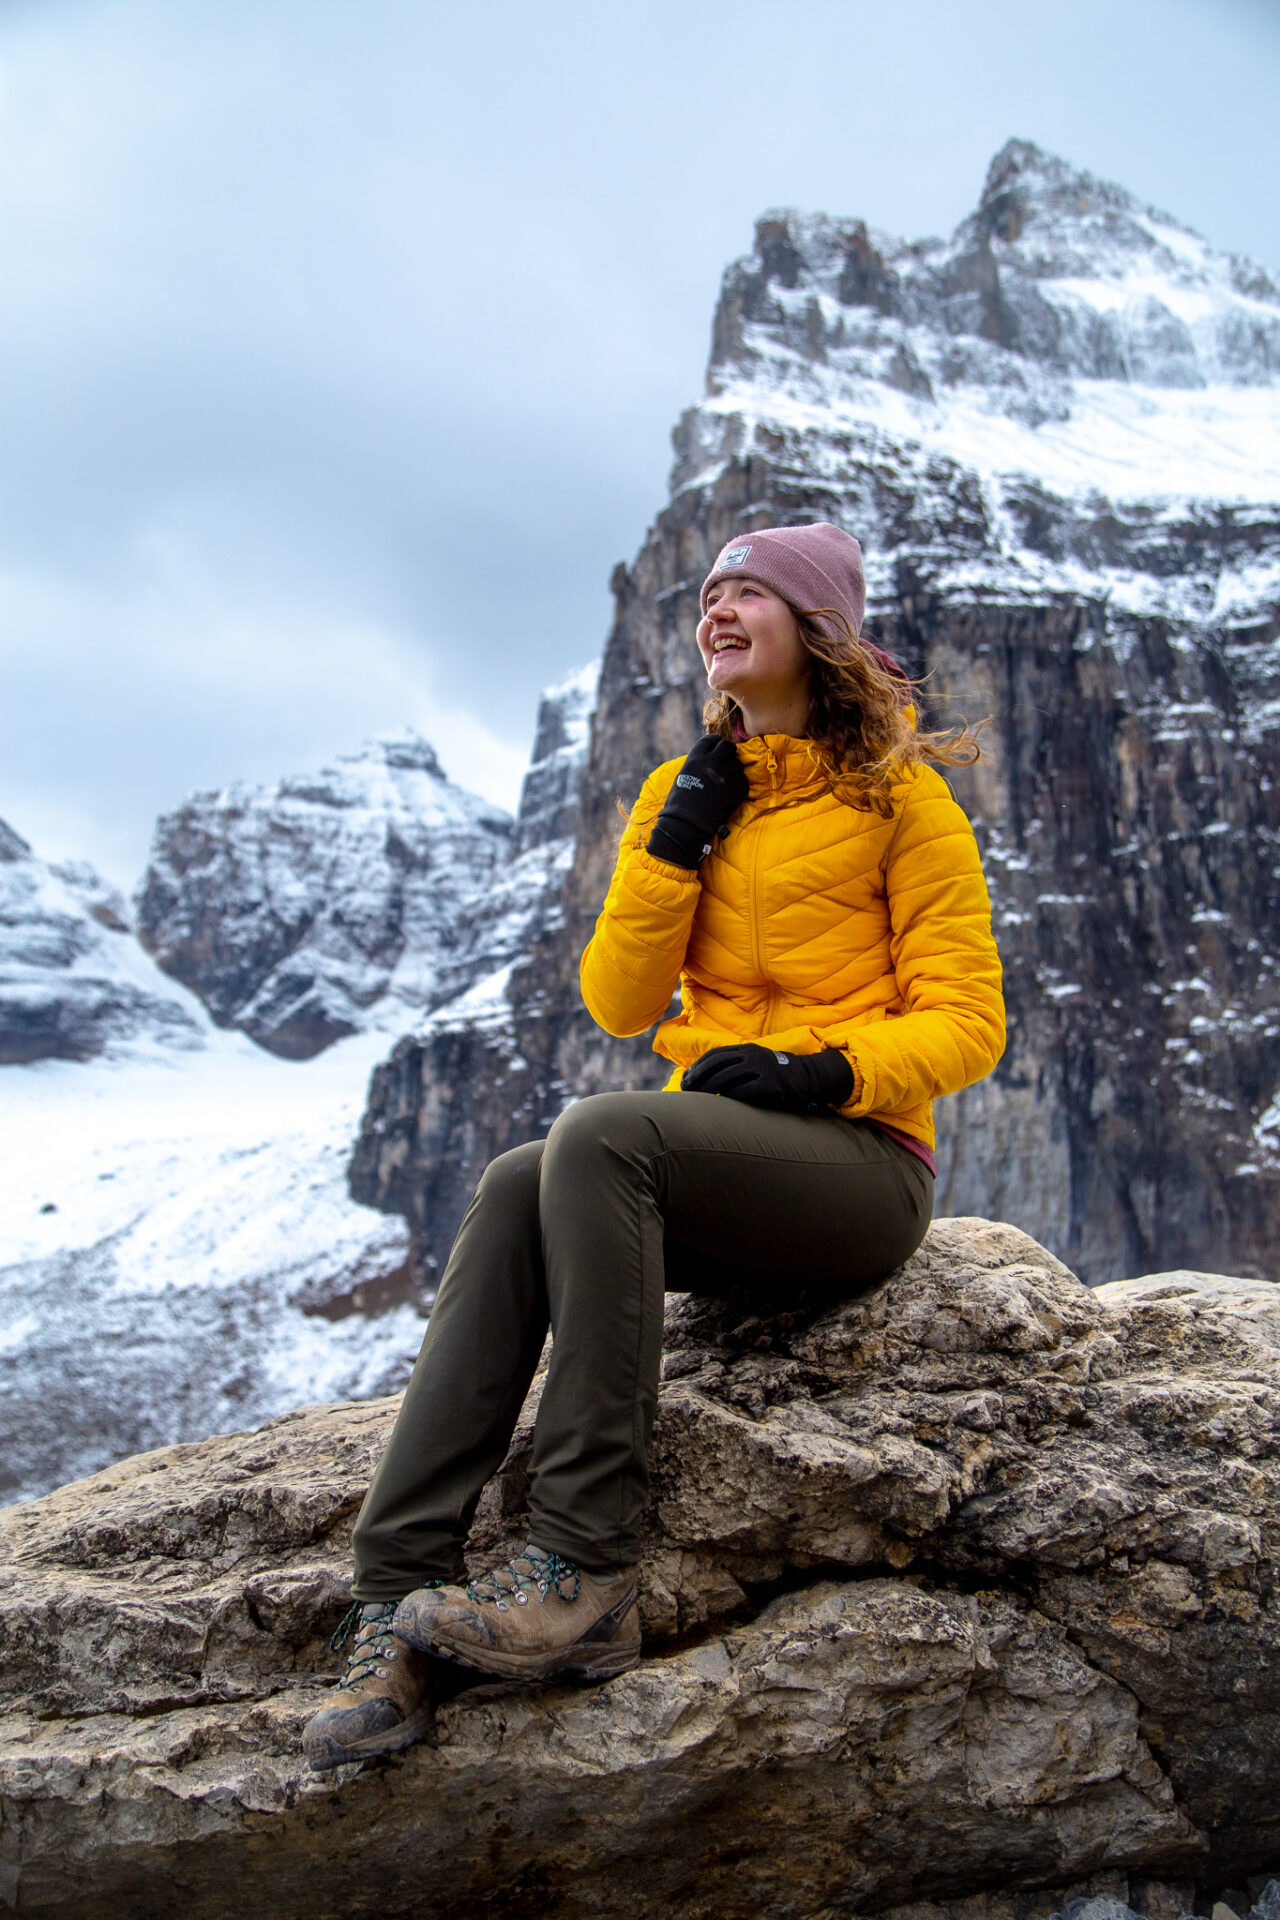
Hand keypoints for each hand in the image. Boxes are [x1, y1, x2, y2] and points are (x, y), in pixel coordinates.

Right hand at [645, 736, 748, 869]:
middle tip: (723, 765)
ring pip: (738, 764)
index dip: (715, 745)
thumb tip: (713, 755)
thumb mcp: (686, 772)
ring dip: (733, 770)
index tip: (715, 752)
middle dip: (727, 754)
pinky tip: (727, 794)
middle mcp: (715, 762)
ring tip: (723, 783)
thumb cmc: (680, 801)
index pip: (713, 740)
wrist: (686, 824)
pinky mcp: (739, 789)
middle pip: (729, 747)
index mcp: (698, 756)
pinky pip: (743, 781)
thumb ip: (701, 761)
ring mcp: (729, 775)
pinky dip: (737, 786)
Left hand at [682, 1043, 854, 1112]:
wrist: (808, 1077)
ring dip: (709, 1090)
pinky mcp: (771, 1086)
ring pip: (727, 1078)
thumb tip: (702, 1077)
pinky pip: (744, 1092)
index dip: (697, 1067)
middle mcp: (753, 1056)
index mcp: (746, 1049)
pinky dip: (729, 1097)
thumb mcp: (755, 1061)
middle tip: (686, 1091)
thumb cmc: (775, 1073)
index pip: (714, 1055)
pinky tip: (721, 1104)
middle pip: (716, 1065)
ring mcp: (763, 1069)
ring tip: (698, 1099)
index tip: (685, 1080)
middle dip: (698, 1078)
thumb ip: (733, 1064)